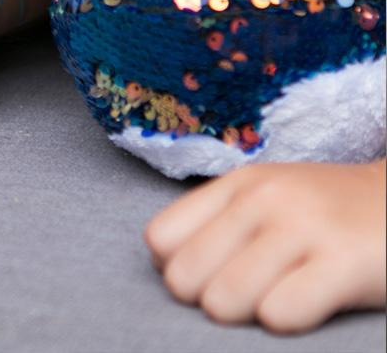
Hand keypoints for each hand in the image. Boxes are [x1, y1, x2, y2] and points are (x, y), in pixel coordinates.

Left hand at [143, 158, 386, 333]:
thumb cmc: (329, 215)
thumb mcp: (269, 200)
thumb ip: (214, 224)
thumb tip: (165, 267)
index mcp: (238, 185)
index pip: (161, 240)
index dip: (183, 269)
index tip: (219, 272)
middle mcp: (264, 199)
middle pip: (184, 279)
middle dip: (210, 299)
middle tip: (254, 292)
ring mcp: (304, 226)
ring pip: (223, 301)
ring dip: (249, 315)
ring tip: (283, 295)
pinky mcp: (345, 262)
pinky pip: (278, 314)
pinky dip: (290, 321)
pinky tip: (314, 303)